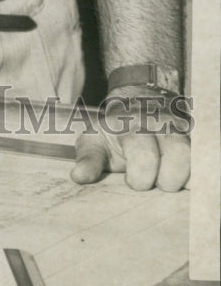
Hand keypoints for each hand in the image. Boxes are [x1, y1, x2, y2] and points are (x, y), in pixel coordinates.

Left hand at [71, 88, 190, 191]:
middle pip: (178, 155)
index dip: (140, 178)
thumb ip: (88, 160)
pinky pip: (207, 157)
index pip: (144, 155)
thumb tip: (78, 177)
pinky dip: (199, 173)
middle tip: (154, 182)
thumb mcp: (94, 141)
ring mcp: (184, 128)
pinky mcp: (197, 136)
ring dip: (187, 177)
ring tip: (170, 181)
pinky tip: (188, 180)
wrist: (138, 102)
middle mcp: (162, 122)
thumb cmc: (114, 130)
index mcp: (131, 124)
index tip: (133, 183)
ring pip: (197, 156)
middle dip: (166, 180)